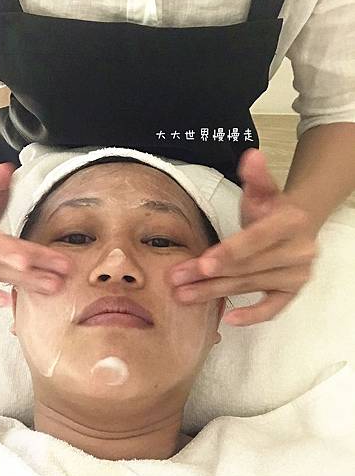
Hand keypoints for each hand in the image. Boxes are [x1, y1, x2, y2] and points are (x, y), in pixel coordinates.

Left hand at [168, 148, 319, 325]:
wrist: (297, 225)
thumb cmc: (271, 209)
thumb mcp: (263, 190)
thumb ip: (256, 176)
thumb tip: (250, 156)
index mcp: (291, 222)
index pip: (256, 239)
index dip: (230, 252)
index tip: (203, 263)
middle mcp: (300, 251)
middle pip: (247, 266)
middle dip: (208, 275)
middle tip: (177, 281)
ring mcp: (297, 275)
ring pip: (250, 285)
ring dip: (215, 293)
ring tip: (183, 296)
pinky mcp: (292, 293)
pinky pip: (274, 309)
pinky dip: (253, 315)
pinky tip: (229, 319)